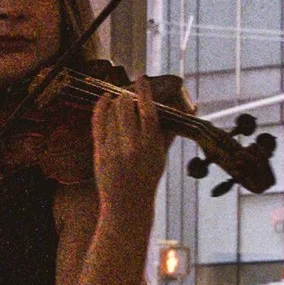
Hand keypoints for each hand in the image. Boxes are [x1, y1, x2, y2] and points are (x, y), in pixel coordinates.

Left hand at [92, 77, 168, 211]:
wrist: (127, 205)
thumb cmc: (147, 180)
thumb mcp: (161, 158)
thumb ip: (168, 133)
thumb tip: (186, 112)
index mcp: (152, 146)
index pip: (148, 112)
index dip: (144, 92)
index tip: (141, 79)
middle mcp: (133, 146)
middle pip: (126, 108)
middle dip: (126, 95)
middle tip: (128, 91)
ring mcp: (114, 149)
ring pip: (111, 113)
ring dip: (114, 101)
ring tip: (118, 96)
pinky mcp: (100, 152)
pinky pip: (98, 123)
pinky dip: (100, 107)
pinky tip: (104, 100)